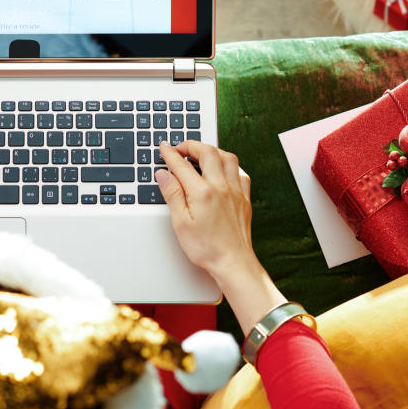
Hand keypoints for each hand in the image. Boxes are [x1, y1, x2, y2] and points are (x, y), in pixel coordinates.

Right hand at [156, 141, 285, 334]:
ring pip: (228, 157)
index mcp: (202, 192)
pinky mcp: (244, 199)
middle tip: (181, 148)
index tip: (164, 147)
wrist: (233, 263)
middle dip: (192, 145)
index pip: (182, 165)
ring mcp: (235, 191)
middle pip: (208, 152)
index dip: (170, 153)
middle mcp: (221, 187)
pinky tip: (223, 170)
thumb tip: (163, 174)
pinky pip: (240, 172)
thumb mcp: (180, 223)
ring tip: (201, 154)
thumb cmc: (207, 248)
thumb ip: (172, 194)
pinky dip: (230, 165)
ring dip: (213, 151)